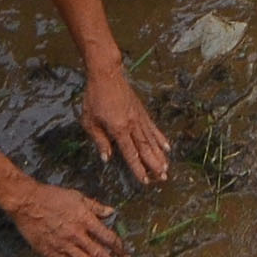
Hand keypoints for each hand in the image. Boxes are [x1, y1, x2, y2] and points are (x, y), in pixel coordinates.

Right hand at [3, 178, 128, 256]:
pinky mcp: (51, 252)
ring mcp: (64, 245)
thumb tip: (111, 212)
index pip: (107, 237)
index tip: (126, 256)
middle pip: (99, 254)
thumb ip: (95, 206)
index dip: (119, 248)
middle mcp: (77, 234)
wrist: (27, 203)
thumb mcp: (77, 196)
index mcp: (85, 219)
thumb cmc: (52, 197)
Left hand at [81, 66, 171, 185]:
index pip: (130, 153)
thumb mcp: (89, 121)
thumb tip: (107, 158)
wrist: (107, 75)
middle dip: (154, 165)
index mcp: (119, 129)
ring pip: (151, 140)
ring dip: (159, 155)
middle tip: (163, 178)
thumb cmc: (94, 98)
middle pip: (145, 148)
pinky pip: (153, 128)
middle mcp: (132, 125)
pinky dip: (160, 138)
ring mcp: (139, 118)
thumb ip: (99, 140)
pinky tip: (167, 146)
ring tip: (167, 167)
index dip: (137, 168)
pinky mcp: (142, 112)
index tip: (144, 181)